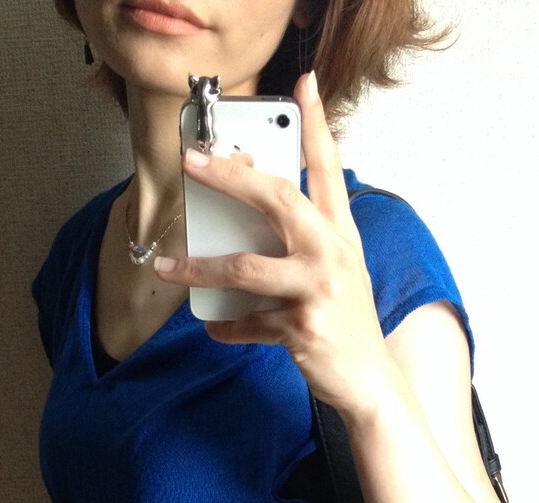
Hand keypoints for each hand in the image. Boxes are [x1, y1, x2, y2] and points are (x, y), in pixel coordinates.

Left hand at [153, 71, 393, 415]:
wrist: (371, 381)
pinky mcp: (302, 328)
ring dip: (198, 269)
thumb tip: (247, 222)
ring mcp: (318, 291)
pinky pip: (249, 322)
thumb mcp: (336, 273)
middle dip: (229, 178)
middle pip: (277, 201)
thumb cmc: (347, 323)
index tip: (304, 84)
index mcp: (341, 235)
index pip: (328, 169)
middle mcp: (331, 255)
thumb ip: (302, 243)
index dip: (316, 125)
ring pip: (245, 268)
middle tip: (192, 161)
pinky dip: (226, 327)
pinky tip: (214, 327)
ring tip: (167, 270)